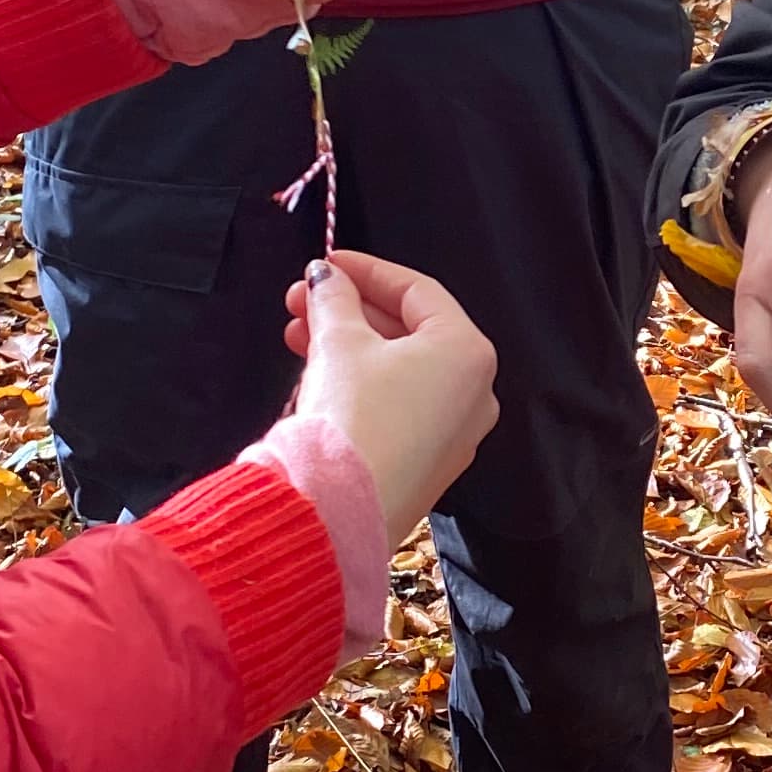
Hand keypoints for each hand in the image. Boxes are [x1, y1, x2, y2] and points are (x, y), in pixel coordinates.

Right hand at [283, 248, 496, 538]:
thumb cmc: (353, 418)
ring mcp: (454, 432)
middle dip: (349, 310)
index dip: (367, 270)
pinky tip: (318, 375)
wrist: (340, 509)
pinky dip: (362, 383)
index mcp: (468, 352)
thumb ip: (335, 299)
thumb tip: (327, 279)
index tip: (328, 262)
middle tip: (302, 300)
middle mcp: (474, 393)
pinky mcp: (427, 463)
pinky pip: (398, 406)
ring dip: (348, 345)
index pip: (418, 291)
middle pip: (408, 331)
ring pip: (399, 370)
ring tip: (297, 335)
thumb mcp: (338, 342)